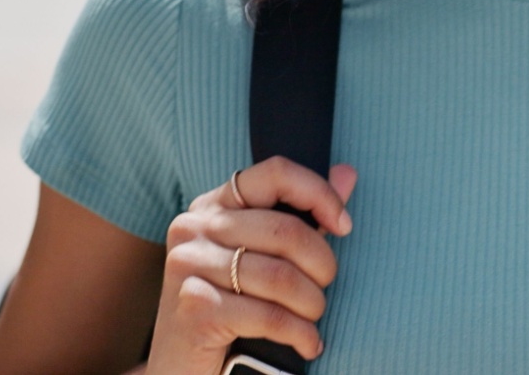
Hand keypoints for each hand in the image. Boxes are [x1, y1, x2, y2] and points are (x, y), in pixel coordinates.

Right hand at [146, 157, 356, 373]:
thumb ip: (303, 212)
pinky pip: (269, 316)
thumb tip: (347, 173)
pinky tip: (309, 343)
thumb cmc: (232, 303)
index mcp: (214, 203)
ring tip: (313, 318)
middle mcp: (194, 227)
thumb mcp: (266, 253)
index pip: (277, 173)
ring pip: (281, 277)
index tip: (344, 226)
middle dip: (322, 265)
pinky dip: (300, 333)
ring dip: (312, 304)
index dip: (320, 194)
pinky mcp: (194, 309)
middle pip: (286, 230)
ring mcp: (188, 266)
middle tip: (325, 287)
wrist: (181, 365)